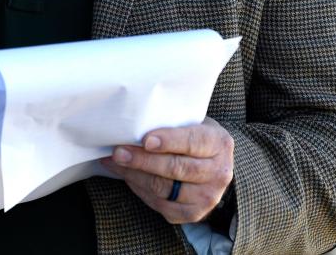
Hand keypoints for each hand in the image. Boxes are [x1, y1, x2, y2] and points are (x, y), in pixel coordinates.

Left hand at [100, 117, 233, 224]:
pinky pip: (161, 204)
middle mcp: (219, 173)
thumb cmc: (193, 135)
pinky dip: (140, 190)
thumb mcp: (191, 122)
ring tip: (115, 163)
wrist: (211, 164)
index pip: (193, 142)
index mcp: (219, 143)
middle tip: (119, 152)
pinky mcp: (194, 213)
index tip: (146, 140)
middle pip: (176, 168)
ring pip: (165, 189)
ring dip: (135, 175)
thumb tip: (134, 122)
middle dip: (143, 160)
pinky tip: (127, 176)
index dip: (169, 141)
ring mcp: (208, 197)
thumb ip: (171, 122)